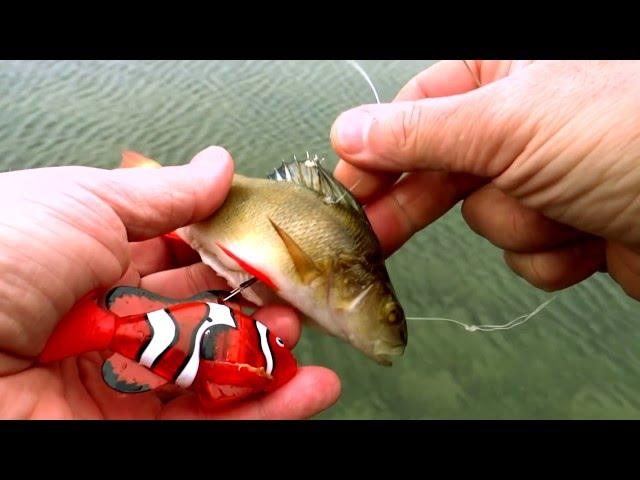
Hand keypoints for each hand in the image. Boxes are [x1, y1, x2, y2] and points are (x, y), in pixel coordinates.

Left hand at [0, 146, 339, 418]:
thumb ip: (161, 195)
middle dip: (254, 302)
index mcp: (96, 260)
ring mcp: (122, 380)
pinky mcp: (129, 428)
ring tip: (300, 335)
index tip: (271, 244)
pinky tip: (308, 388)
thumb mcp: (83, 204)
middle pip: (204, 313)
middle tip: (294, 292)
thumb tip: (220, 166)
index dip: (230, 250)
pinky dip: (266, 408)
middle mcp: (112, 321)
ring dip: (266, 353)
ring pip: (213, 368)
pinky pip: (209, 420)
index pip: (182, 256)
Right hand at [331, 60, 639, 299]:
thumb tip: (353, 133)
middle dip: (420, 205)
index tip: (347, 188)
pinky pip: (527, 252)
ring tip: (561, 207)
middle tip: (375, 235)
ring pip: (488, 217)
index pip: (416, 112)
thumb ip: (421, 133)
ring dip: (521, 224)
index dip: (376, 153)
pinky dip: (551, 253)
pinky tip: (585, 235)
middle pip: (442, 169)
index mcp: (510, 74)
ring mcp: (550, 175)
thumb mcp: (511, 123)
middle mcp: (528, 121)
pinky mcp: (571, 224)